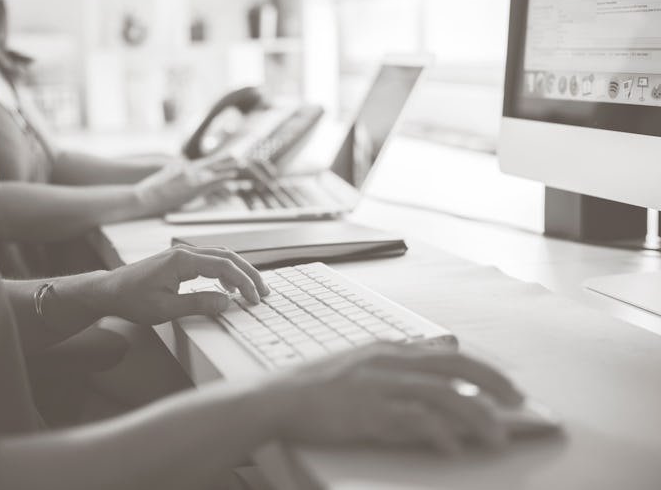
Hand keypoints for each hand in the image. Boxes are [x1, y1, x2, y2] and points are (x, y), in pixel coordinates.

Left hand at [98, 245, 268, 324]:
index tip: (255, 299)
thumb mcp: (166, 309)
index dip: (244, 283)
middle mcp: (185, 251)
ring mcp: (183, 253)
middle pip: (228, 256)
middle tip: (264, 292)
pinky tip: (228, 288)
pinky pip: (210, 260)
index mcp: (183, 260)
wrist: (110, 291)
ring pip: (221, 256)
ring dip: (240, 271)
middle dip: (249, 274)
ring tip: (253, 289)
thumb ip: (199, 304)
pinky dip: (226, 271)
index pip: (224, 267)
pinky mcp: (180, 259)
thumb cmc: (133, 300)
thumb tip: (227, 302)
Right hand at [136, 156, 240, 215]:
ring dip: (228, 167)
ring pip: (214, 171)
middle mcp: (189, 170)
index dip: (216, 160)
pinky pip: (212, 182)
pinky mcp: (193, 187)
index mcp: (184, 169)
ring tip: (241, 163)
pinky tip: (232, 176)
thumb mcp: (164, 176)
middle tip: (237, 157)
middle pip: (211, 164)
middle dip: (224, 160)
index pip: (204, 163)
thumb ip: (174, 170)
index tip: (225, 157)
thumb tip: (179, 166)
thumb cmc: (152, 190)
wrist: (146, 195)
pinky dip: (223, 178)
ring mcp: (192, 178)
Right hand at [271, 343, 523, 453]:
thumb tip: (433, 362)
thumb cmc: (318, 386)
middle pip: (456, 368)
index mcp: (390, 349)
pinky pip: (414, 421)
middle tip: (520, 405)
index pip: (450, 355)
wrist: (278, 398)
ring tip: (498, 437)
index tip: (508, 387)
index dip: (484, 370)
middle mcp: (390, 361)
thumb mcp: (361, 363)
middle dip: (494, 384)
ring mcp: (380, 385)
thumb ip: (396, 363)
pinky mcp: (369, 411)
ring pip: (444, 395)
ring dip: (477, 416)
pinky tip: (454, 448)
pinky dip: (439, 433)